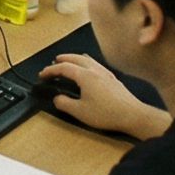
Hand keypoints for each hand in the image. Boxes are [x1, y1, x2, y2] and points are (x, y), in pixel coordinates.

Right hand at [41, 54, 164, 139]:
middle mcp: (94, 70)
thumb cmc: (105, 113)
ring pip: (87, 59)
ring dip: (75, 58)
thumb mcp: (80, 112)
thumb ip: (64, 103)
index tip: (42, 75)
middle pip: (76, 58)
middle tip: (54, 61)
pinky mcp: (113, 79)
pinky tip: (90, 69)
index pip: (63, 68)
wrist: (133, 115)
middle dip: (63, 59)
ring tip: (70, 61)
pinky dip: (87, 62)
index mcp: (84, 75)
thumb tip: (57, 97)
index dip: (51, 70)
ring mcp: (105, 73)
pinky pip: (96, 64)